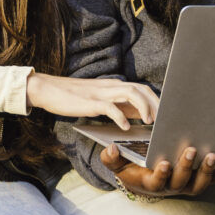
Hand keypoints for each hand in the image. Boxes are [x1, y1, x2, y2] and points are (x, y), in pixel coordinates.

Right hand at [26, 72, 158, 129]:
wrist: (48, 89)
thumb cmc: (73, 97)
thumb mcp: (99, 99)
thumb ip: (117, 104)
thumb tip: (136, 115)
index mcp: (114, 86)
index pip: (143, 89)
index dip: (157, 101)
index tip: (166, 116)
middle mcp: (111, 86)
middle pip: (141, 89)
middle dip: (156, 104)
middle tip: (164, 120)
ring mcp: (101, 93)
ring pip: (130, 93)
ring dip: (143, 107)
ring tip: (150, 123)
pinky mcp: (90, 102)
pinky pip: (110, 107)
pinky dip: (120, 117)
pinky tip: (125, 128)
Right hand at [102, 141, 214, 198]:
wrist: (145, 182)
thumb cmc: (132, 170)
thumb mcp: (118, 165)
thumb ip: (112, 159)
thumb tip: (110, 148)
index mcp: (152, 183)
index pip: (157, 182)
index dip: (161, 174)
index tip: (163, 163)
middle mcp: (172, 187)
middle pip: (181, 181)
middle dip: (187, 166)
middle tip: (191, 150)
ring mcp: (187, 186)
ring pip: (199, 183)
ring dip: (207, 170)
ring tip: (213, 155)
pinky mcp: (199, 181)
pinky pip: (213, 180)